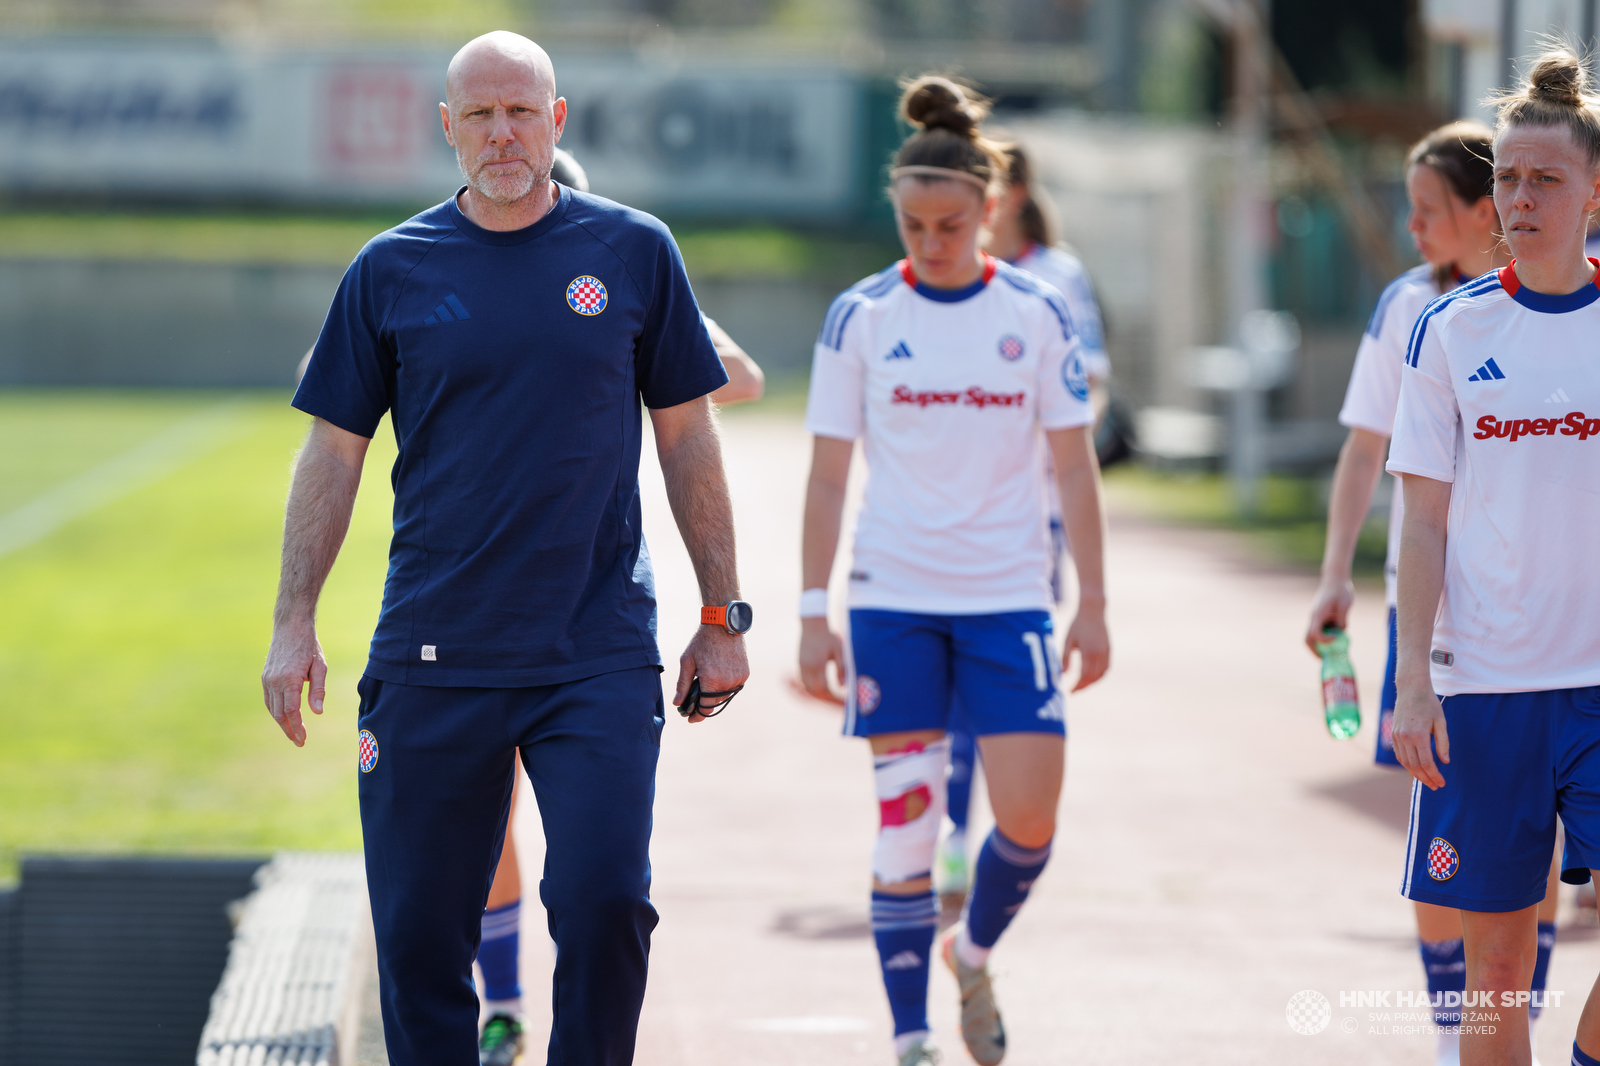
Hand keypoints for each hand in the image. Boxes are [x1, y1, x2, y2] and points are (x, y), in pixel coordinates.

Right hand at [261, 619, 326, 746]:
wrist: (290, 627)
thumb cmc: (309, 646)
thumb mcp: (320, 666)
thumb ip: (318, 690)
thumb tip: (317, 712)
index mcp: (290, 679)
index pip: (291, 711)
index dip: (296, 727)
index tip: (303, 739)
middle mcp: (275, 681)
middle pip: (279, 714)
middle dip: (289, 730)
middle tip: (300, 741)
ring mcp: (267, 679)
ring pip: (272, 708)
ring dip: (281, 723)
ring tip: (293, 733)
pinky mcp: (264, 677)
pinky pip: (268, 699)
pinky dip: (275, 711)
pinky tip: (284, 717)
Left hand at [674, 625, 749, 723]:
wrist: (723, 625)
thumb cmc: (702, 642)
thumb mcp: (687, 662)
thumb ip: (683, 685)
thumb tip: (677, 704)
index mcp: (712, 680)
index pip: (705, 708)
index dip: (696, 716)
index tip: (689, 719)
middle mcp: (727, 682)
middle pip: (714, 703)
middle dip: (703, 704)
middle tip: (693, 703)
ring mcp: (738, 678)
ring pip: (724, 696)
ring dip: (714, 695)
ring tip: (705, 685)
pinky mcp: (745, 673)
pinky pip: (733, 687)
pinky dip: (724, 687)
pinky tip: (717, 678)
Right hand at [798, 617, 846, 702]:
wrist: (813, 624)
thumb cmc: (828, 636)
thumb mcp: (839, 650)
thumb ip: (841, 668)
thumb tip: (843, 685)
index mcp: (819, 664)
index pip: (824, 687)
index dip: (832, 693)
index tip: (840, 694)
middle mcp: (808, 666)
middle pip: (813, 690)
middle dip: (823, 695)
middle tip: (833, 696)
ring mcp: (801, 664)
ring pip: (806, 685)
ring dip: (815, 690)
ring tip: (826, 691)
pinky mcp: (799, 662)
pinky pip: (802, 678)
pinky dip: (809, 683)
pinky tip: (818, 682)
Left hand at [1063, 602, 1108, 691]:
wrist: (1093, 611)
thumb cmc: (1077, 625)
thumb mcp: (1067, 640)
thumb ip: (1065, 657)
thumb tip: (1062, 675)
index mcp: (1088, 652)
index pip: (1084, 676)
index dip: (1077, 686)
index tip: (1070, 691)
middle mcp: (1099, 654)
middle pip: (1093, 678)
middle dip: (1084, 686)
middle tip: (1074, 691)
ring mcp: (1106, 652)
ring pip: (1102, 674)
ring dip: (1092, 682)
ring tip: (1082, 685)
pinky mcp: (1109, 649)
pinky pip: (1107, 667)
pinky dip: (1100, 675)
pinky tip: (1092, 677)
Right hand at [1305, 577, 1354, 654]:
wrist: (1335, 579)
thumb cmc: (1340, 590)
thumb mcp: (1345, 604)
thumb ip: (1342, 619)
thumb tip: (1342, 631)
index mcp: (1318, 615)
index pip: (1314, 634)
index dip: (1324, 640)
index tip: (1336, 638)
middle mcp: (1314, 618)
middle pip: (1308, 638)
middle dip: (1314, 650)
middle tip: (1325, 659)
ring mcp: (1316, 617)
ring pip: (1312, 636)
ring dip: (1320, 645)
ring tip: (1332, 652)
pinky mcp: (1320, 617)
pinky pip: (1319, 630)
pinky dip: (1325, 637)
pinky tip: (1336, 638)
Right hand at [1391, 685, 1449, 789]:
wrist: (1410, 689)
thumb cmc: (1429, 703)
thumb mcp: (1441, 722)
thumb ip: (1443, 743)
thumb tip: (1445, 761)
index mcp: (1419, 735)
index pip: (1426, 763)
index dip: (1434, 775)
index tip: (1442, 782)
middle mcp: (1405, 738)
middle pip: (1415, 766)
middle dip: (1426, 778)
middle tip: (1435, 786)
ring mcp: (1397, 736)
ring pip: (1405, 762)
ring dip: (1415, 774)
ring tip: (1427, 780)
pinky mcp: (1393, 734)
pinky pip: (1399, 755)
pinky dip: (1407, 764)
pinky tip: (1416, 768)